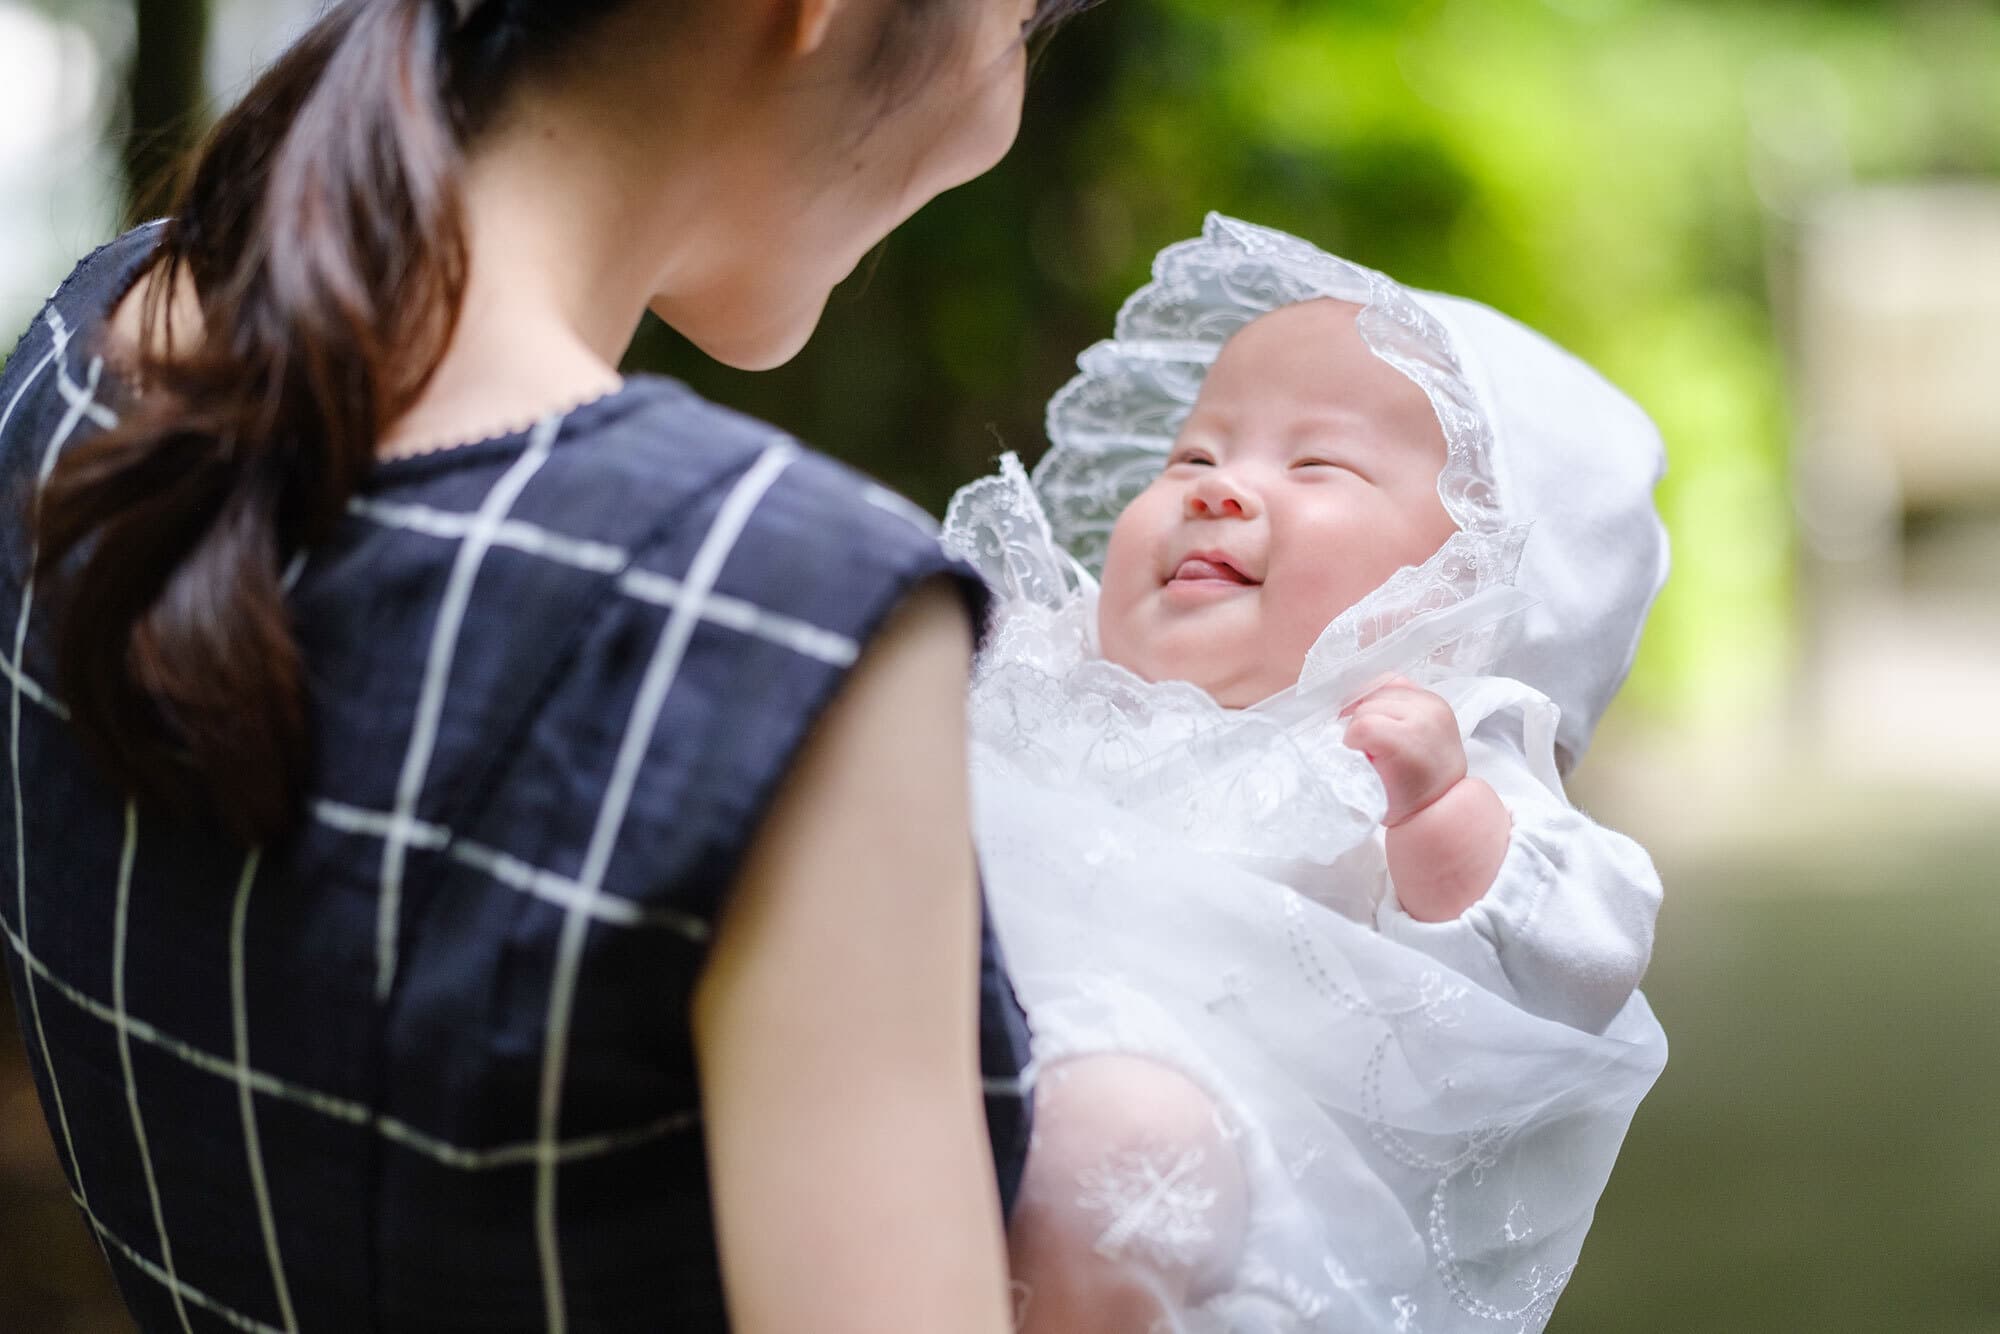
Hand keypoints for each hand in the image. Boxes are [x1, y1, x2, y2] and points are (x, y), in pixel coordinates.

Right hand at [1342, 678, 1467, 826]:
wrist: (1440, 801)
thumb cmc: (1402, 800)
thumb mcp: (1368, 788)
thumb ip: (1349, 760)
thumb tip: (1336, 739)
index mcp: (1410, 743)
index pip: (1362, 725)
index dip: (1351, 741)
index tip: (1357, 756)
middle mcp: (1425, 717)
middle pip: (1367, 706)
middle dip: (1358, 725)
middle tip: (1365, 748)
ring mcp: (1431, 705)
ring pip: (1377, 691)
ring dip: (1368, 710)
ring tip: (1374, 731)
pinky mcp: (1433, 699)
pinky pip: (1395, 683)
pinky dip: (1380, 695)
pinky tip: (1377, 711)